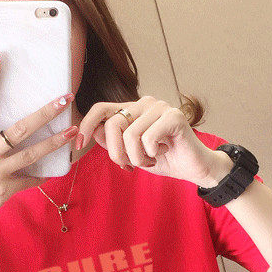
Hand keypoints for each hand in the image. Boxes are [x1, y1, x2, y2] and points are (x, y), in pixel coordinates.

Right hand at [0, 53, 80, 239]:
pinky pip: (30, 179)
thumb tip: (5, 125)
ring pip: (31, 153)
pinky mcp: (3, 189)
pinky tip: (56, 170)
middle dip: (45, 113)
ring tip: (71, 131)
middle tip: (65, 98)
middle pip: (19, 127)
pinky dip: (42, 175)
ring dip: (54, 142)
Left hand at [77, 95, 230, 186]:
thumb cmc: (163, 159)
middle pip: (112, 125)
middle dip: (117, 153)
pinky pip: (148, 138)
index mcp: (132, 109)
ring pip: (130, 135)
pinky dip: (152, 153)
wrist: (193, 168)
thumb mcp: (131, 153)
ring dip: (138, 158)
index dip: (86, 125)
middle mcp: (144, 103)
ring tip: (151, 159)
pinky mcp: (174, 116)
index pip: (101, 108)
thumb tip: (92, 133)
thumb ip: (112, 141)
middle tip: (130, 166)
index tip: (79, 144)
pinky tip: (164, 152)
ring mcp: (160, 107)